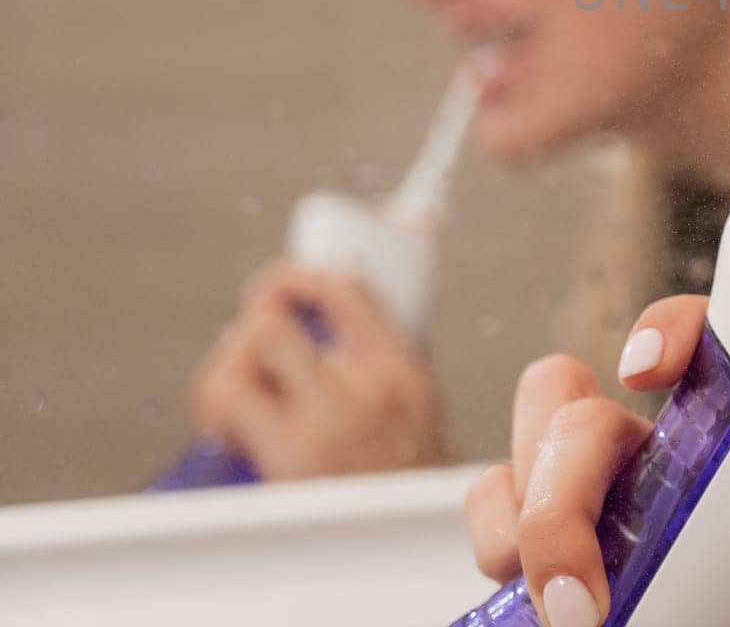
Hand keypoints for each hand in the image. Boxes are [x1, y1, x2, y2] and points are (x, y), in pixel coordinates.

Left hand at [190, 261, 448, 479]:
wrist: (412, 547)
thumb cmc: (408, 485)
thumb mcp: (418, 405)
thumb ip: (383, 358)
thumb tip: (334, 313)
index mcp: (401, 370)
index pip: (346, 290)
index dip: (297, 276)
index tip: (277, 284)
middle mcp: (366, 391)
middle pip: (275, 323)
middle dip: (248, 327)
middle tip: (245, 344)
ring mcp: (326, 427)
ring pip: (242, 359)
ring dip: (225, 367)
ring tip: (233, 389)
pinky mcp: (290, 461)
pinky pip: (230, 403)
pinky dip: (216, 406)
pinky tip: (226, 424)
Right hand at [464, 294, 729, 626]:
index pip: (707, 351)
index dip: (669, 332)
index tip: (653, 368)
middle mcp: (672, 478)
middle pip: (583, 400)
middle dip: (563, 458)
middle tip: (593, 566)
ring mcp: (610, 529)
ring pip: (520, 462)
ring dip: (520, 516)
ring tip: (569, 604)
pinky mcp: (562, 584)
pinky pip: (496, 538)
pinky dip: (498, 554)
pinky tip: (541, 609)